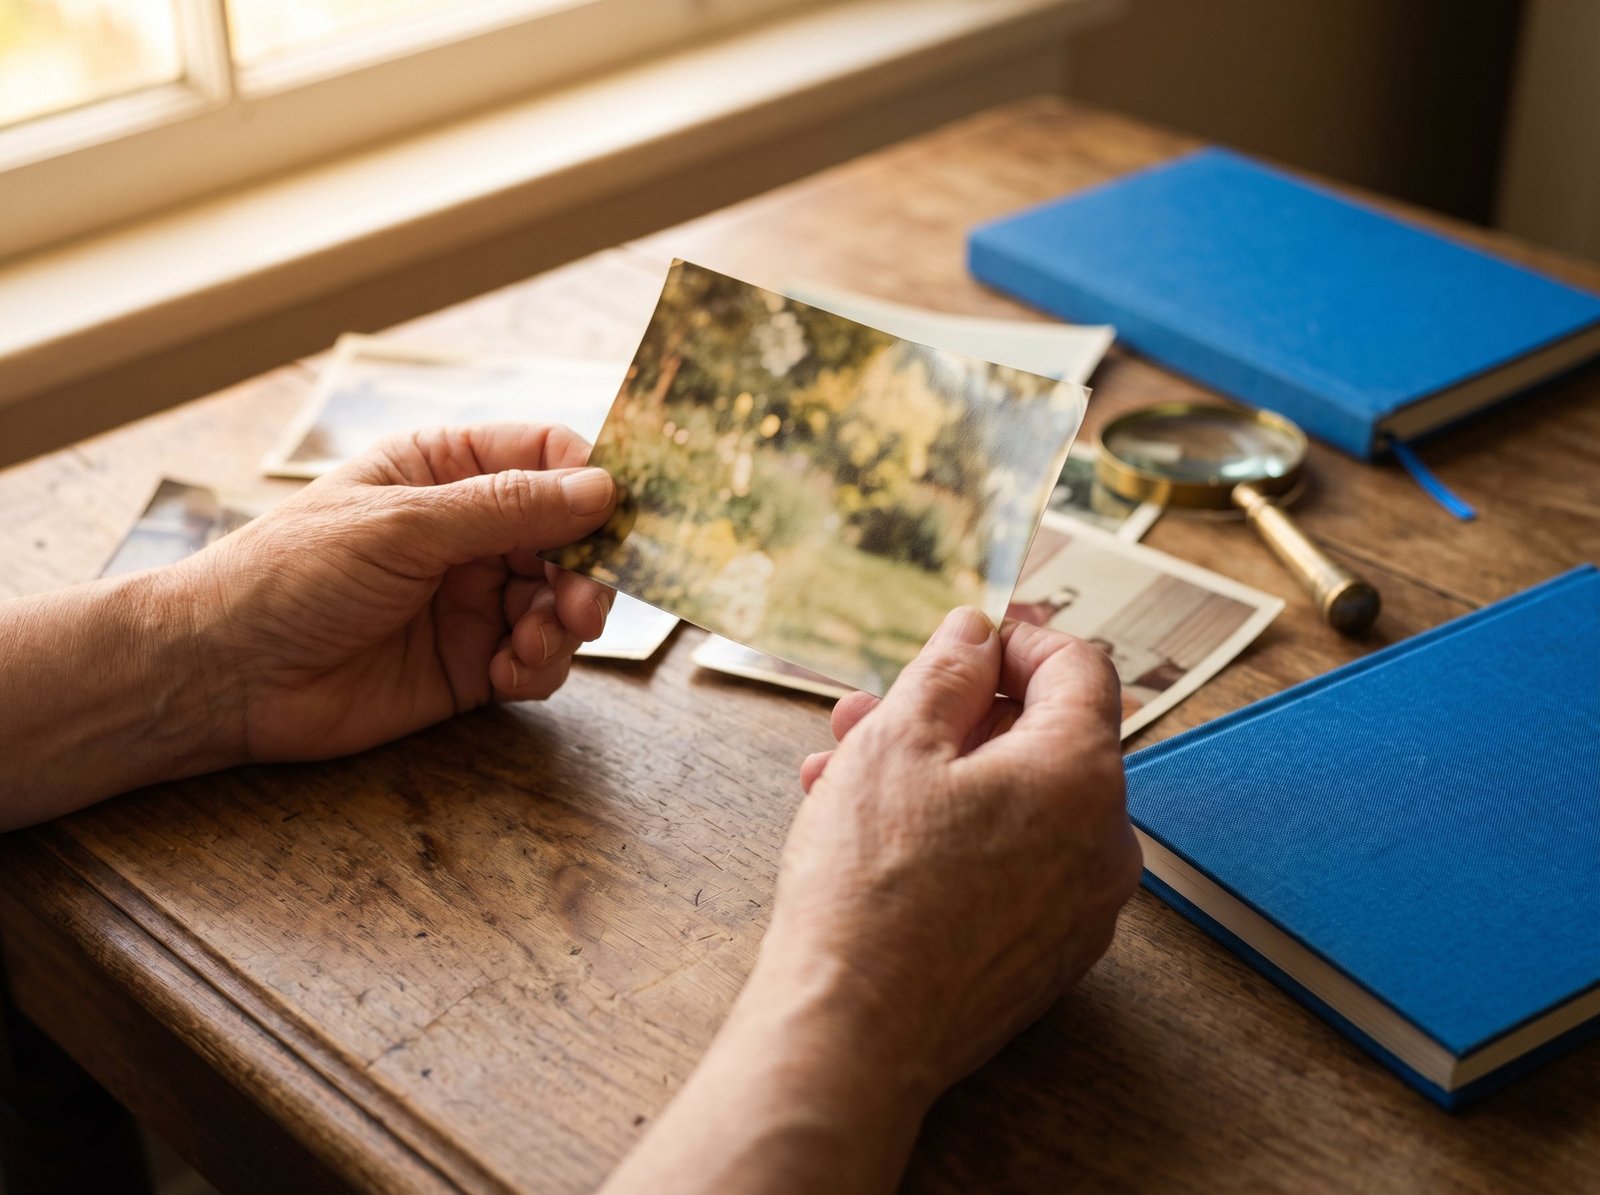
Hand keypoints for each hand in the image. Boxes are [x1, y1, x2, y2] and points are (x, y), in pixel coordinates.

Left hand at [179, 423, 617, 763]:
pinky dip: (541, 667)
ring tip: (537, 642)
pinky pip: (538, 660)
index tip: (617, 518)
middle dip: (587, 569)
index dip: (589, 482)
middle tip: (583, 603)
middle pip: (570, 536)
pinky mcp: (472, 664)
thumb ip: (507, 508)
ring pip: (563, 602)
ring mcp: (473, 599)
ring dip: (566, 624)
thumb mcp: (405, 525)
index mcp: (445, 470)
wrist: (227, 675)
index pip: (545, 456)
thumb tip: (602, 488)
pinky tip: (511, 673)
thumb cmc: (293, 575)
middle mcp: (469, 531)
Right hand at [601, 608, 1138, 1194]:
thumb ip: (948, 670)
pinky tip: (875, 836)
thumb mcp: (898, 743)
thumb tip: (978, 632)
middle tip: (874, 709)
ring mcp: (1081, 907)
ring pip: (1017, 804)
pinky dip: (957, 834)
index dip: (1018, 638)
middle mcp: (1105, 842)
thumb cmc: (870, 887)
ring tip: (843, 773)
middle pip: (1042, 739)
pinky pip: (1014, 864)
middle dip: (953, 713)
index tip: (966, 637)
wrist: (854, 1033)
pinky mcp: (1047, 953)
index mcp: (1082, 776)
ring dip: (939, 772)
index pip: (1080, 668)